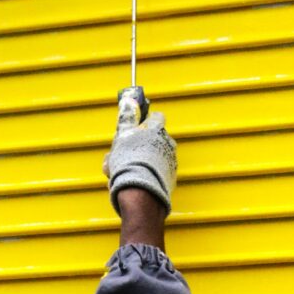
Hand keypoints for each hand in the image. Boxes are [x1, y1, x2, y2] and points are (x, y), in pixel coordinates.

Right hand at [103, 93, 176, 215]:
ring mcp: (171, 160)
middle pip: (155, 137)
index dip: (144, 121)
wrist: (140, 192)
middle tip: (126, 152)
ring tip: (128, 169)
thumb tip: (128, 100)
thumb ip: (126, 117)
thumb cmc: (129, 162)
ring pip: (156, 155)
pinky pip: (159, 170)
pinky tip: (137, 178)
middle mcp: (168, 142)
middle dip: (142, 143)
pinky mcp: (171, 177)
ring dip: (146, 159)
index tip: (134, 127)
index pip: (156, 116)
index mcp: (157, 129)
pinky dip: (150, 172)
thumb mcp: (122, 136)